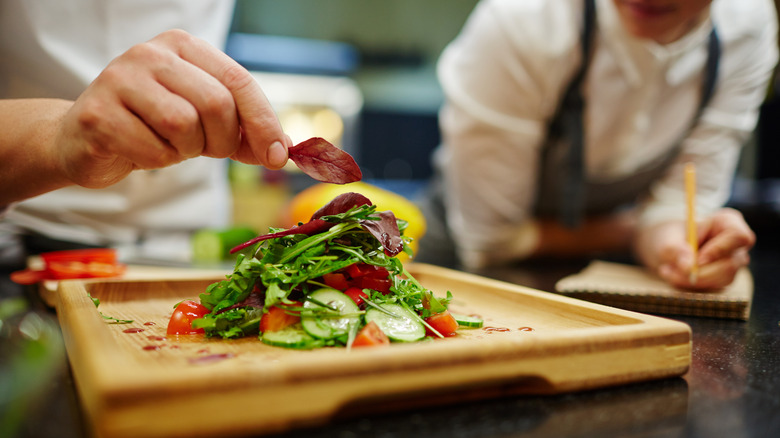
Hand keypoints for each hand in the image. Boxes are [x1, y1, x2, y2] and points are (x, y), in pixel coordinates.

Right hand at [55, 29, 290, 188]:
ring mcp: (119, 79)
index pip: (239, 81)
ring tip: (169, 145)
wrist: (86, 140)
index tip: (279, 157)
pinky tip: (141, 150)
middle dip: (222, 140)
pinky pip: (154, 149)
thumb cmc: (153, 126)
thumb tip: (284, 150)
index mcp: (183, 46)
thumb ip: (244, 132)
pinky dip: (158, 161)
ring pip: (184, 126)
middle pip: (217, 104)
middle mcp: (150, 53)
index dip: (264, 123)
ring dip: (187, 150)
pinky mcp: (98, 114)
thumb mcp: (205, 123)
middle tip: (206, 148)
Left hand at [637, 208, 754, 288]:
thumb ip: (676, 249)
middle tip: (668, 270)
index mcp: (728, 222)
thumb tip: (688, 267)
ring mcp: (733, 262)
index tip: (697, 260)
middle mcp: (736, 244)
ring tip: (666, 270)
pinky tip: (673, 275)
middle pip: (730, 264)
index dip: (720, 250)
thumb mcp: (666, 238)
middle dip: (699, 272)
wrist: (665, 246)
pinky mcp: (725, 277)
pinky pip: (713, 287)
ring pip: (723, 279)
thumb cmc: (670, 235)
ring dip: (691, 280)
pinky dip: (690, 284)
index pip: (738, 237)